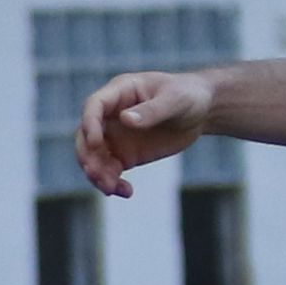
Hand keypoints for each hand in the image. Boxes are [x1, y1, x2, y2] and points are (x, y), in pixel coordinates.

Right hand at [73, 70, 213, 198]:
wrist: (200, 111)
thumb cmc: (188, 95)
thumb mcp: (175, 100)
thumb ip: (152, 110)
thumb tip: (125, 120)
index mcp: (120, 92)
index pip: (94, 106)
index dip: (89, 124)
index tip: (95, 144)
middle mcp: (110, 115)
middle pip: (84, 136)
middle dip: (88, 156)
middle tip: (98, 174)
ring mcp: (114, 137)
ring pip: (94, 158)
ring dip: (98, 175)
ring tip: (113, 189)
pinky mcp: (123, 155)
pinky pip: (109, 172)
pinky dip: (113, 183)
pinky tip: (126, 191)